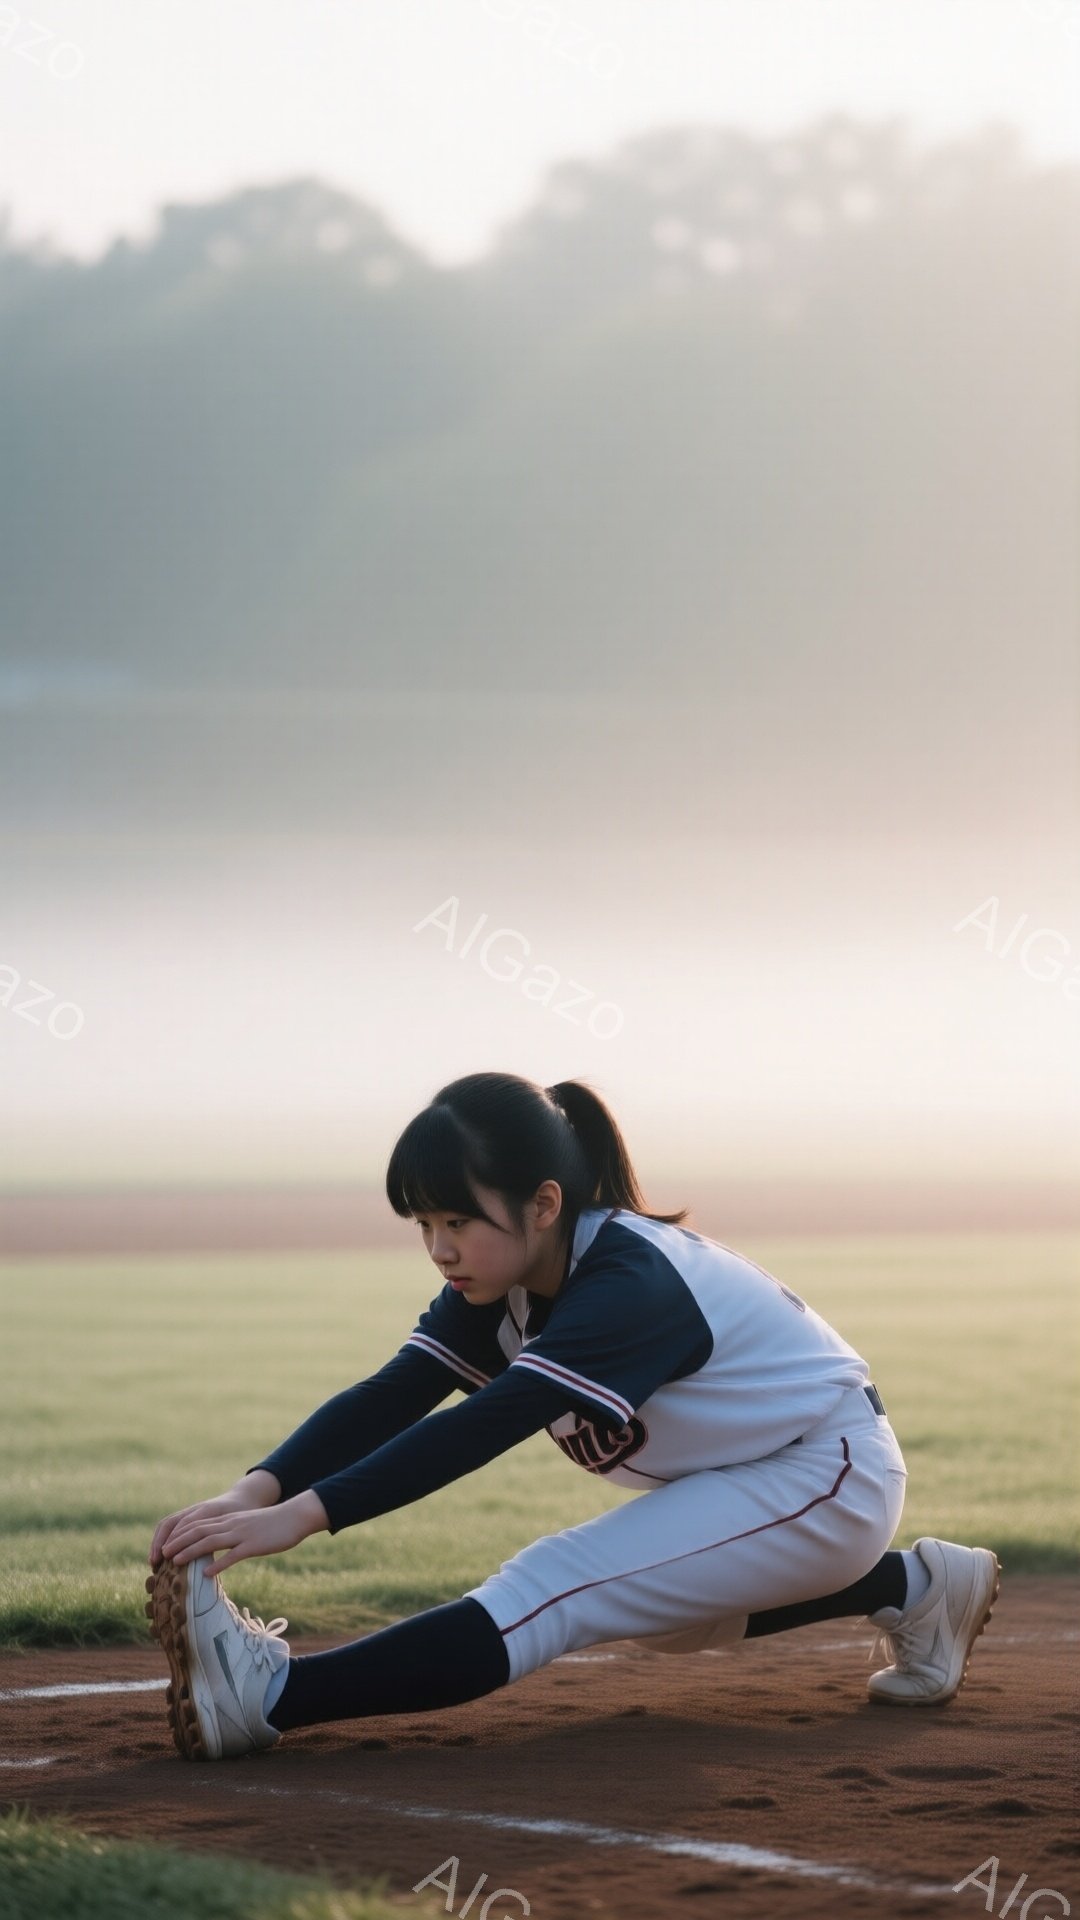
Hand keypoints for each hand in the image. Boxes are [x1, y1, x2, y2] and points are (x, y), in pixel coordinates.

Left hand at [156, 1492, 329, 1576]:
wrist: (295, 1516)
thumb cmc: (273, 1524)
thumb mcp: (248, 1526)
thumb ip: (233, 1534)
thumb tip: (219, 1548)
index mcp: (229, 1521)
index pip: (199, 1525)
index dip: (181, 1535)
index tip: (166, 1547)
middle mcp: (232, 1525)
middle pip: (199, 1531)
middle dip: (179, 1542)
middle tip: (162, 1555)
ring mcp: (242, 1534)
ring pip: (211, 1541)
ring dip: (191, 1551)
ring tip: (175, 1561)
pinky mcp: (254, 1544)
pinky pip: (233, 1555)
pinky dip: (218, 1563)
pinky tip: (207, 1574)